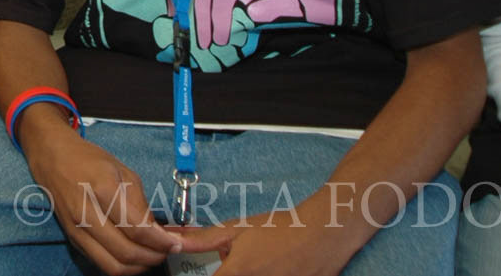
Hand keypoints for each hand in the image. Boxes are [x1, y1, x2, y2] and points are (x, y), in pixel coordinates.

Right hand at [26, 125, 186, 273]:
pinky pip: (101, 263)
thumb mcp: (122, 170)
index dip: (160, 241)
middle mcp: (86, 213)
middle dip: (153, 257)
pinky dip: (122, 266)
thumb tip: (157, 231)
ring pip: (113, 266)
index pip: (136, 228)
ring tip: (152, 255)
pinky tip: (134, 255)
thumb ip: (140, 202)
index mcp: (102, 189)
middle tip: (168, 250)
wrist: (52, 157)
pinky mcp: (73, 239)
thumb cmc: (89, 159)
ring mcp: (76, 230)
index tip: (177, 243)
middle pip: (125, 252)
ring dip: (138, 267)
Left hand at [174, 217, 352, 275]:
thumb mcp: (238, 229)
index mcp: (237, 273)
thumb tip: (177, 240)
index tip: (209, 271)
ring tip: (262, 265)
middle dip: (228, 275)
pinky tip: (274, 270)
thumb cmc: (279, 228)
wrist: (323, 233)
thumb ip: (205, 239)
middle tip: (241, 264)